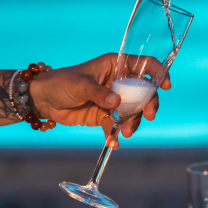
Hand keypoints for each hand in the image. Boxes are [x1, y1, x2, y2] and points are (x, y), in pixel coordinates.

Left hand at [29, 54, 170, 145]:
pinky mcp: (104, 115)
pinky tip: (113, 143)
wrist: (43, 100)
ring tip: (125, 133)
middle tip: (148, 116)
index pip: (143, 64)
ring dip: (133, 122)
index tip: (164, 86)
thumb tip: (117, 103)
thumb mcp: (80, 85)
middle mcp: (118, 81)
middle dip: (148, 104)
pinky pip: (116, 125)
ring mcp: (112, 99)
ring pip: (133, 111)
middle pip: (144, 92)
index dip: (157, 73)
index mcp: (115, 65)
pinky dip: (116, 135)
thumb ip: (99, 93)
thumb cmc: (60, 82)